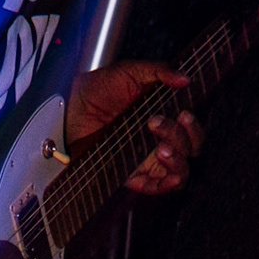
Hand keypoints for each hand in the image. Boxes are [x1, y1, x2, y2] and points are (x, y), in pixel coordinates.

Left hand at [68, 61, 205, 194]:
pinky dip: (170, 182)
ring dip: (178, 159)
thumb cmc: (94, 91)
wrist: (66, 109)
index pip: (190, 127)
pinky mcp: (136, 175)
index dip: (192, 124)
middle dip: (182, 136)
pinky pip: (162, 187)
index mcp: (163, 115)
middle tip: (157, 122)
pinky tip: (165, 169)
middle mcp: (159, 139)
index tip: (184, 114)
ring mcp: (149, 159)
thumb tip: (184, 78)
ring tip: (161, 148)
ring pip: (181, 169)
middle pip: (191, 147)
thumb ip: (157, 71)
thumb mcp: (126, 72)